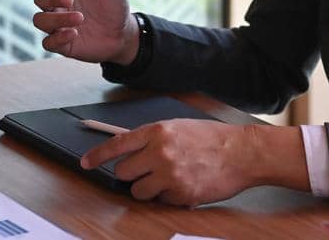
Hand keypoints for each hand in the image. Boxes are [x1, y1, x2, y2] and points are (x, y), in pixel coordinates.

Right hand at [0, 0, 135, 63]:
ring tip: (80, 19)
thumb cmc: (115, 4)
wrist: (124, 34)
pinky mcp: (62, 44)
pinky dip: (58, 37)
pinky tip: (74, 33)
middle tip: (70, 0)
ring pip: (39, 21)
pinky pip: (47, 43)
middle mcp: (57, 6)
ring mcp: (58, 26)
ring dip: (57, 19)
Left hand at [79, 119, 269, 205]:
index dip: (98, 156)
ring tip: (167, 179)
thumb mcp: (178, 127)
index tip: (86, 163)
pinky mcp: (180, 194)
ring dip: (147, 189)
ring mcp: (169, 175)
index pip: (117, 145)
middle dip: (131, 174)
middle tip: (147, 170)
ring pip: (138, 191)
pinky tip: (183, 184)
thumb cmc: (211, 138)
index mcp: (157, 131)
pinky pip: (160, 201)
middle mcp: (159, 152)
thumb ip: (153, 138)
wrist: (242, 153)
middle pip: (124, 172)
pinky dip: (167, 197)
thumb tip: (130, 150)